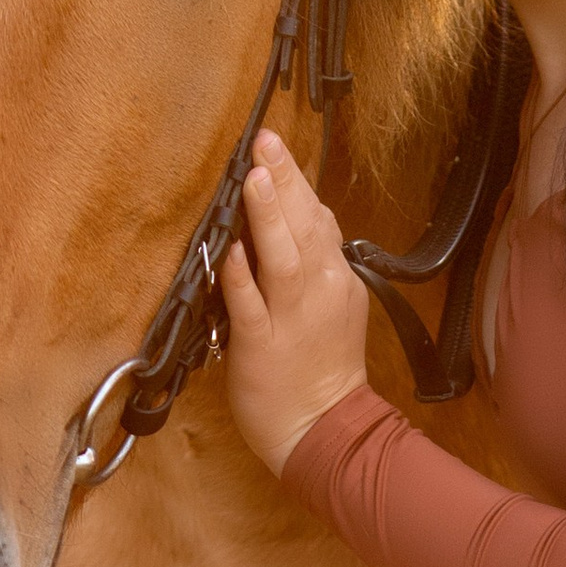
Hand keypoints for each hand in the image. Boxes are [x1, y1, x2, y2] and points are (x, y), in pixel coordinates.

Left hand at [220, 130, 371, 474]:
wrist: (323, 426)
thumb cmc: (322, 368)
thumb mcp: (335, 306)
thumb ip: (317, 263)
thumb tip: (302, 219)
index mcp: (336, 277)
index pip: (318, 218)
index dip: (296, 182)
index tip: (274, 149)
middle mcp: (318, 289)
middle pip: (304, 224)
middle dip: (284, 179)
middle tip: (264, 140)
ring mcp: (291, 317)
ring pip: (282, 256)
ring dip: (267, 215)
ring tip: (254, 177)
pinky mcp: (263, 344)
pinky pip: (250, 305)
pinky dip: (240, 276)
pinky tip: (230, 249)